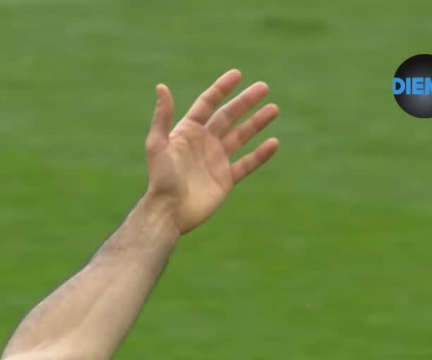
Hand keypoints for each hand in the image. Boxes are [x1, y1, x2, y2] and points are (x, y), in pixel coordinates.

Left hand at [143, 69, 278, 234]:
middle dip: (245, 102)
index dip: (221, 89)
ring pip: (241, 137)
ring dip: (257, 123)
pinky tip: (274, 143)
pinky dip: (260, 154)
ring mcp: (216, 161)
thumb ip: (162, 117)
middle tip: (264, 87)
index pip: (207, 104)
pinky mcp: (225, 179)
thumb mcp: (157, 145)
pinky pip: (247, 164)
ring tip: (274, 109)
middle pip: (228, 117)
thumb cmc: (160, 179)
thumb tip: (161, 87)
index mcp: (187, 132)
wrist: (168, 212)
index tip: (237, 75)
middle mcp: (203, 143)